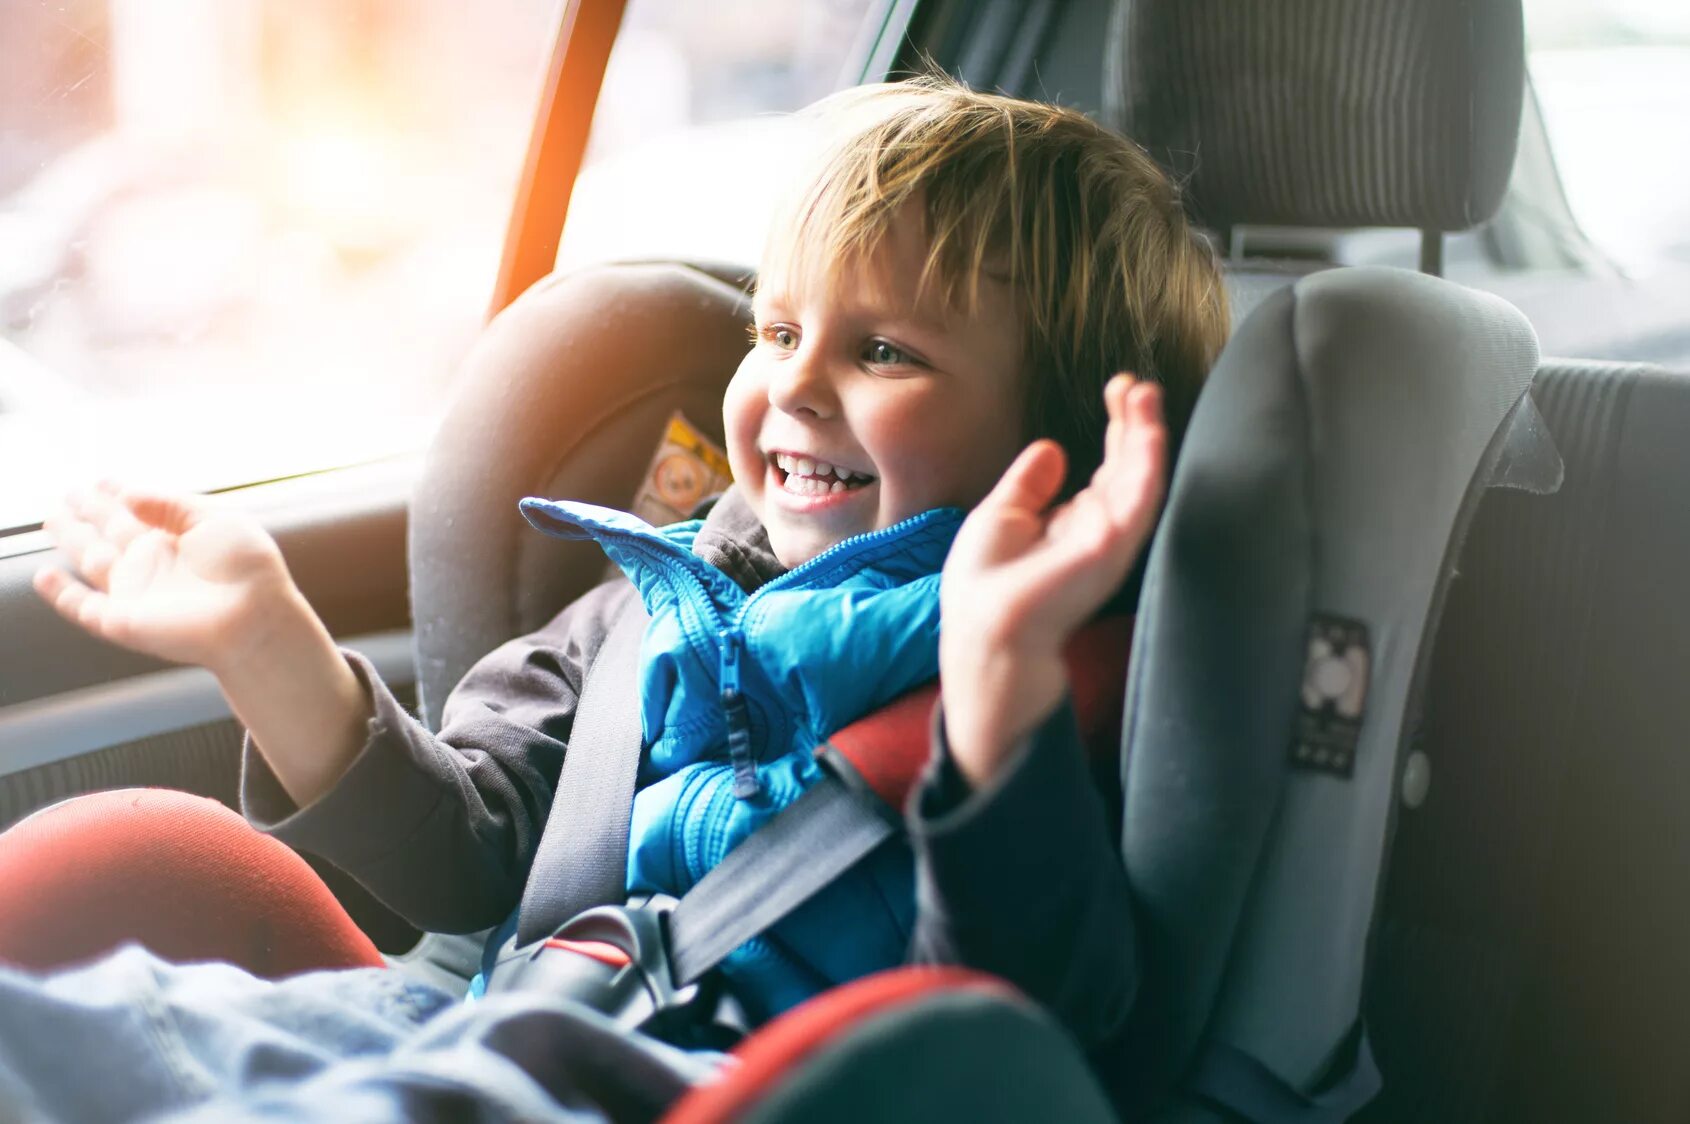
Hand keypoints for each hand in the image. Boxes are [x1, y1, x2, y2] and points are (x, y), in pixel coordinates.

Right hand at [33, 481, 296, 674]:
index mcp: (177, 537)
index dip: (120, 494)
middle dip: (91, 512)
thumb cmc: (247, 568)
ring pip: (93, 561)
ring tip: (53, 519)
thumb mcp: (215, 519)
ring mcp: (136, 591)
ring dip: (72, 540)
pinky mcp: (123, 620)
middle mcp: (154, 562)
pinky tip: (44, 576)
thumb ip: (170, 504)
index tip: (104, 479)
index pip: (140, 511)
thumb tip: (126, 494)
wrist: (253, 617)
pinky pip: (83, 607)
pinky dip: (62, 593)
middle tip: (71, 493)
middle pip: (112, 531)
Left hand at [940, 375, 1166, 785]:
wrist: (984, 630)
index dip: (1117, 428)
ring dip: (1148, 431)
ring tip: (1146, 391)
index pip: (1108, 469)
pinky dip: (1148, 456)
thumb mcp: (1001, 515)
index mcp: (1074, 523)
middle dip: (1136, 422)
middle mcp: (1100, 528)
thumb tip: (1052, 448)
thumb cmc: (983, 586)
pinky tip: (1149, 424)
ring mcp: (1111, 537)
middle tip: (1135, 383)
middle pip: (1129, 466)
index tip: (1118, 389)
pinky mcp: (1115, 543)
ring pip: (1142, 475)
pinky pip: (1142, 494)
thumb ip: (1030, 484)